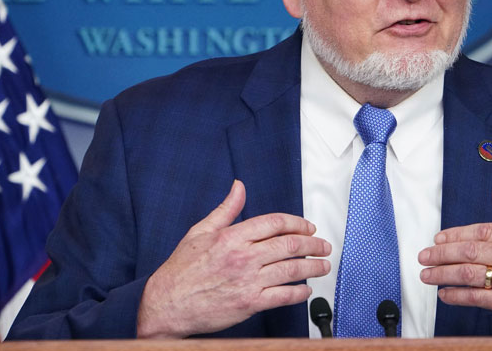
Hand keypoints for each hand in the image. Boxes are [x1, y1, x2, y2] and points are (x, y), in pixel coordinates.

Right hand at [136, 179, 331, 337]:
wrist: (168, 303)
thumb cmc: (182, 269)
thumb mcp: (200, 231)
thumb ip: (226, 209)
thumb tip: (239, 187)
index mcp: (232, 236)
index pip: (275, 223)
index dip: (297, 222)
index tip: (308, 226)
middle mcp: (243, 257)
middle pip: (290, 245)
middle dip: (313, 244)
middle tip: (323, 245)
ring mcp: (248, 281)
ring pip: (291, 269)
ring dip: (313, 266)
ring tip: (323, 265)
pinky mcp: (249, 303)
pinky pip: (283, 296)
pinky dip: (299, 292)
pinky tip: (306, 289)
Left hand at [418, 183, 491, 335]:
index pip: (482, 231)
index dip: (456, 234)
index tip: (438, 238)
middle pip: (471, 251)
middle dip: (442, 253)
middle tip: (424, 255)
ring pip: (470, 274)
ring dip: (443, 274)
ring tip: (427, 274)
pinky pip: (479, 298)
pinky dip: (458, 296)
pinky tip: (445, 294)